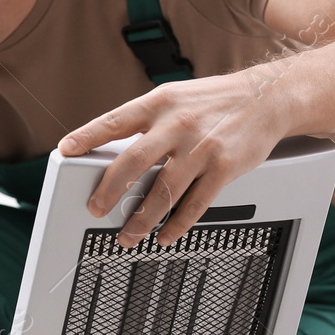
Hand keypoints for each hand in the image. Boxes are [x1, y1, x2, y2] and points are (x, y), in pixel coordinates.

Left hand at [56, 73, 288, 248]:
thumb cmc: (215, 101)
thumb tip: (114, 155)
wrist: (268, 98)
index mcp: (159, 104)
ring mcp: (201, 147)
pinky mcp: (224, 167)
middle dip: (109, 190)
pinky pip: (195, 205)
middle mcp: (178, 125)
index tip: (65, 150)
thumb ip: (147, 124)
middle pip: (133, 161)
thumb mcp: (175, 99)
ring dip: (141, 220)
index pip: (115, 120)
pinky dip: (176, 225)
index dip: (87, 135)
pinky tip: (165, 236)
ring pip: (163, 191)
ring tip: (128, 236)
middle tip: (96, 209)